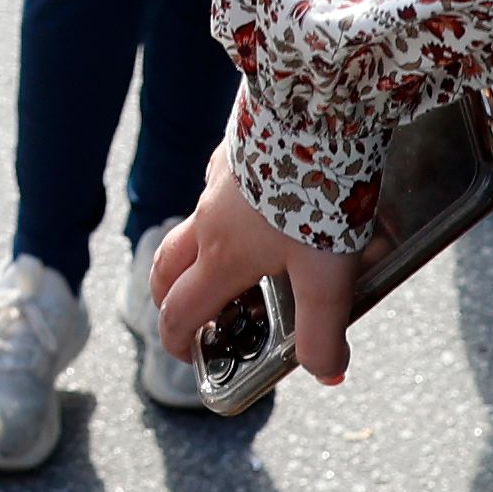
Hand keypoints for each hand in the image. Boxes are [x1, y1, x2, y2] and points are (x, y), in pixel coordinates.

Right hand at [144, 145, 362, 388]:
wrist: (312, 118)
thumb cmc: (315, 199)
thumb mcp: (326, 278)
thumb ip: (322, 331)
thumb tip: (327, 373)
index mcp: (221, 258)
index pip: (179, 311)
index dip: (177, 341)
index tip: (189, 355)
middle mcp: (209, 221)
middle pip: (165, 268)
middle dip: (168, 298)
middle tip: (190, 314)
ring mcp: (218, 183)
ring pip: (190, 225)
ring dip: (195, 252)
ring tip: (230, 260)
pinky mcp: (235, 150)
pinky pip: (216, 187)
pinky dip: (223, 208)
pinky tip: (259, 203)